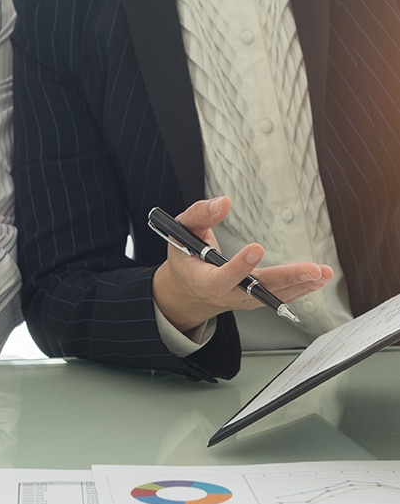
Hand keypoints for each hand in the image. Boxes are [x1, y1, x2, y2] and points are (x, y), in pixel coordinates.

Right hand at [152, 197, 333, 332]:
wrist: (187, 292)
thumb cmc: (185, 259)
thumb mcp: (181, 232)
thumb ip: (199, 215)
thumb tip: (224, 202)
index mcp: (203, 279)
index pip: (221, 277)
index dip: (239, 266)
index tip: (256, 248)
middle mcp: (225, 294)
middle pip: (258, 290)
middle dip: (287, 279)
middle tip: (312, 269)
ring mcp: (242, 300)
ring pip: (273, 296)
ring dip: (301, 285)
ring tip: (323, 273)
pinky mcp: (255, 300)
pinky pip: (278, 297)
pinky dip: (300, 288)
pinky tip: (317, 279)